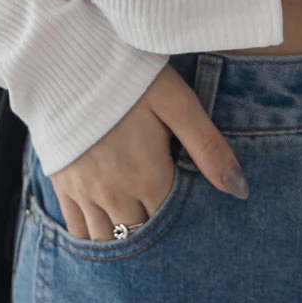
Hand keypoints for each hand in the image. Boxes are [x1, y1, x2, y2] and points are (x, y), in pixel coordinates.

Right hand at [47, 63, 248, 240]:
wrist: (70, 59)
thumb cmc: (129, 77)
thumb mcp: (176, 102)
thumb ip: (207, 146)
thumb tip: (239, 188)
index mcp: (148, 176)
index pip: (173, 225)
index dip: (186, 226)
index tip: (195, 223)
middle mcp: (115, 193)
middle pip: (141, 237)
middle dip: (157, 239)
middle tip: (172, 235)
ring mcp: (85, 192)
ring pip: (108, 241)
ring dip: (125, 242)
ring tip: (141, 236)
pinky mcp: (62, 185)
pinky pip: (76, 231)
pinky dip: (91, 240)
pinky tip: (106, 235)